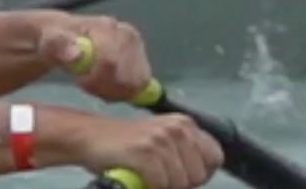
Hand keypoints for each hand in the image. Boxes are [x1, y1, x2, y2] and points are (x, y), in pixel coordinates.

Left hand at [42, 18, 151, 102]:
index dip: (96, 79)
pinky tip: (105, 87)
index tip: (79, 81)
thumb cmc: (54, 38)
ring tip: (93, 84)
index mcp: (107, 27)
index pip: (111, 63)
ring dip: (113, 92)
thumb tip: (76, 55)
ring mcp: (137, 50)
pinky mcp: (141, 64)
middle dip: (105, 87)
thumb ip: (58, 44)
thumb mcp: (47, 40)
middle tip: (85, 83)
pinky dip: (121, 94)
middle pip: (128, 78)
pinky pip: (139, 90)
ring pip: (135, 86)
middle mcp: (128, 36)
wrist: (63, 36)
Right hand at [67, 113, 221, 188]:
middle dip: (180, 183)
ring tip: (146, 174)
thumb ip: (185, 153)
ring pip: (180, 183)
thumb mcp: (163, 142)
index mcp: (185, 124)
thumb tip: (199, 178)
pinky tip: (137, 175)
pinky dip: (149, 186)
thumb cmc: (127, 146)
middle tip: (158, 175)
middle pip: (198, 176)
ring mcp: (160, 139)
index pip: (215, 158)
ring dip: (162, 186)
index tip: (182, 175)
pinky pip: (160, 184)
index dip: (200, 173)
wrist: (90, 137)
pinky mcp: (144, 152)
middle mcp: (177, 128)